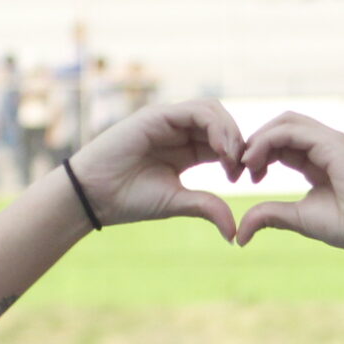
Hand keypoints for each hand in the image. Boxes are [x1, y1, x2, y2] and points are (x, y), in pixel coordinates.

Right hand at [64, 100, 247, 241]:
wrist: (94, 196)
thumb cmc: (129, 200)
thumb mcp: (177, 202)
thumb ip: (207, 207)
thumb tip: (234, 232)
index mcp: (186, 150)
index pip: (224, 142)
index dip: (241, 156)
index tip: (249, 179)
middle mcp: (179, 131)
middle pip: (223, 123)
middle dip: (240, 143)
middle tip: (246, 169)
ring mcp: (168, 120)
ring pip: (213, 111)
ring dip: (230, 133)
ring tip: (233, 159)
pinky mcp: (157, 115)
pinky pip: (196, 111)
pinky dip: (215, 127)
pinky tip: (220, 150)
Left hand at [232, 111, 343, 255]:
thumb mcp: (297, 218)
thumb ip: (270, 215)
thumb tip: (241, 234)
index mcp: (320, 157)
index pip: (283, 140)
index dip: (260, 151)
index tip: (246, 176)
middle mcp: (327, 144)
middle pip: (283, 124)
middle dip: (257, 140)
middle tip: (241, 166)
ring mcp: (333, 141)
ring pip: (287, 122)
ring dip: (260, 138)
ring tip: (246, 163)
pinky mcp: (335, 145)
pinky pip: (293, 132)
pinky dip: (269, 141)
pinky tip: (256, 162)